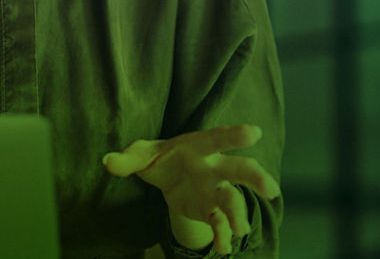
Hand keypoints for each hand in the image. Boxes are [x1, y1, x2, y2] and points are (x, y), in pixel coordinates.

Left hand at [103, 124, 279, 255]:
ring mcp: (216, 190)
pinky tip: (222, 249)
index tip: (254, 132)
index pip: (218, 139)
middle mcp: (214, 168)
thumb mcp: (141, 155)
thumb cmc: (158, 157)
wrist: (166, 177)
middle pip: (240, 171)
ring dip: (239, 215)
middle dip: (256, 178)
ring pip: (234, 200)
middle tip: (271, 189)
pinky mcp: (211, 210)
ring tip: (238, 230)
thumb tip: (107, 161)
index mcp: (199, 147)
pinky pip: (220, 223)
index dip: (235, 135)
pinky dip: (222, 236)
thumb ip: (127, 159)